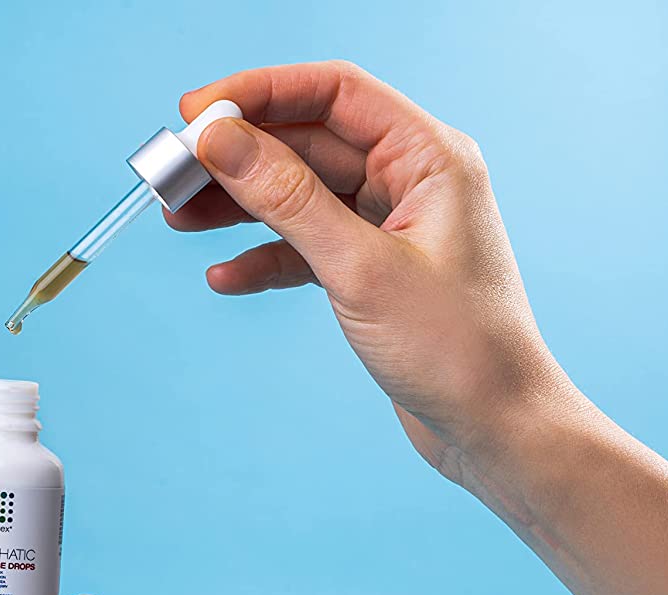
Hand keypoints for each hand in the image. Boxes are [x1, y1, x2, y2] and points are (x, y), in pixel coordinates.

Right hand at [171, 60, 581, 480]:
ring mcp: (390, 225)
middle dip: (236, 155)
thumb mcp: (360, 268)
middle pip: (306, 141)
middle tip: (171, 174)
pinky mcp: (372, 270)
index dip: (260, 91)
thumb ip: (286, 200)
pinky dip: (263, 257)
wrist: (495, 429)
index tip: (194, 110)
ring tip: (178, 217)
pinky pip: (304, 246)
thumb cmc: (457, 349)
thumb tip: (221, 141)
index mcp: (429, 156)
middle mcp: (412, 179)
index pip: (333, 92)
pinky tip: (224, 276)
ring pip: (298, 194)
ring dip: (238, 204)